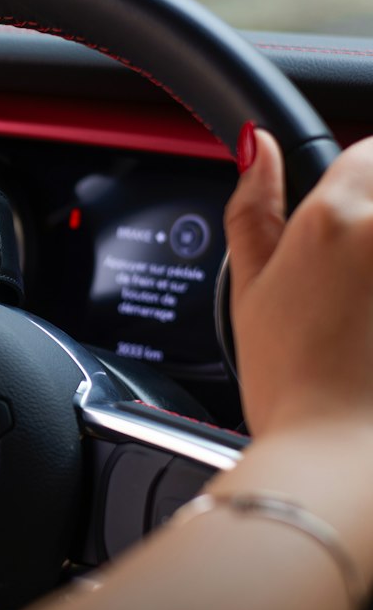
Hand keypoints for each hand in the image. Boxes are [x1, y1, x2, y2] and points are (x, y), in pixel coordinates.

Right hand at [224, 127, 372, 438]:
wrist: (339, 462)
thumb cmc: (294, 388)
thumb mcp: (249, 292)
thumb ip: (254, 208)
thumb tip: (258, 147)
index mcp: (337, 217)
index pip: (369, 150)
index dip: (361, 179)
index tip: (352, 221)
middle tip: (359, 283)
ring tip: (369, 312)